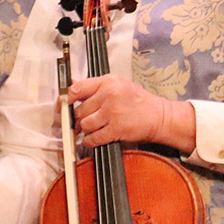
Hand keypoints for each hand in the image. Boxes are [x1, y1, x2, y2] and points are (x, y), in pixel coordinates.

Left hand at [67, 74, 196, 153]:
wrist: (159, 116)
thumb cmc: (139, 102)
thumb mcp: (119, 85)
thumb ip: (97, 87)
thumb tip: (72, 91)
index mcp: (108, 81)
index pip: (77, 88)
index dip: (67, 99)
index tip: (64, 106)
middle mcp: (109, 94)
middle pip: (80, 110)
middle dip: (79, 118)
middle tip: (82, 121)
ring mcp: (112, 112)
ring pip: (85, 124)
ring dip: (85, 131)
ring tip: (91, 130)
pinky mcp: (116, 128)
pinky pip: (93, 138)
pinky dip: (90, 141)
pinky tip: (93, 139)